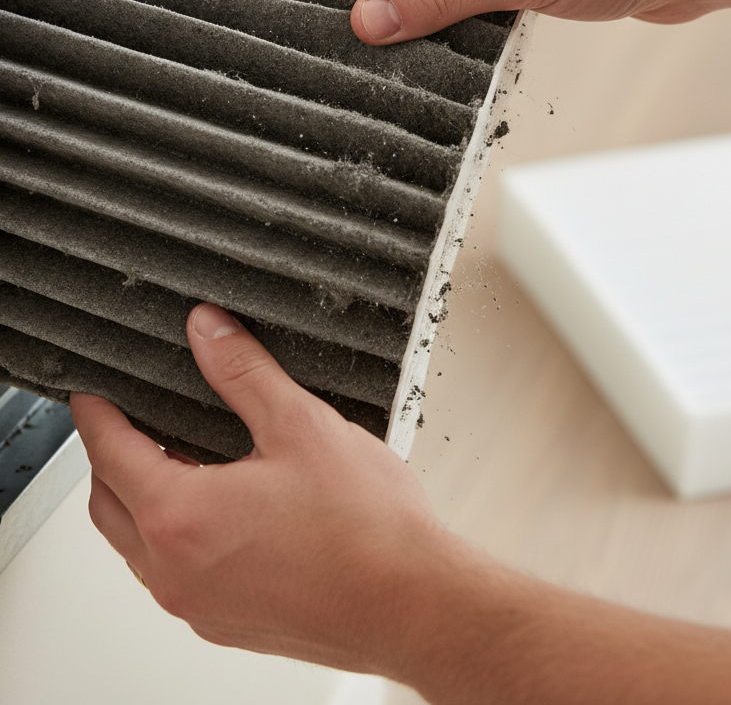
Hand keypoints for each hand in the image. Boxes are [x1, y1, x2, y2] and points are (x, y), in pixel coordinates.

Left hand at [70, 303, 447, 675]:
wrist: (413, 603)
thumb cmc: (366, 528)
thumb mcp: (300, 425)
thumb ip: (243, 372)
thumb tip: (207, 331)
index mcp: (181, 517)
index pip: (110, 454)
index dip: (96, 416)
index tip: (92, 396)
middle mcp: (177, 571)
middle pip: (109, 505)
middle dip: (109, 460)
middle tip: (126, 424)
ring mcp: (200, 606)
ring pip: (138, 548)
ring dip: (139, 503)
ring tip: (172, 464)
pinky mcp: (229, 624)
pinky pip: (174, 577)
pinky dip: (172, 540)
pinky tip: (216, 516)